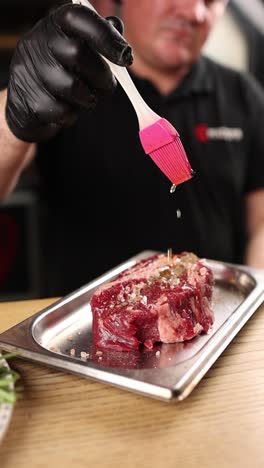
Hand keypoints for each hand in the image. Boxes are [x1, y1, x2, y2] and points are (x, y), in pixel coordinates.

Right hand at [5, 3, 132, 141]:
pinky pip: (63, 111)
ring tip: (86, 99)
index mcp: (54, 25)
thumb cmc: (60, 73)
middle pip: (78, 54)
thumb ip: (98, 37)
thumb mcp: (78, 49)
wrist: (26, 103)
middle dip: (101, 75)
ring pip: (72, 87)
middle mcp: (37, 43)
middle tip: (106, 86)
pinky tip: (67, 109)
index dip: (105, 35)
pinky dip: (72, 116)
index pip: (79, 18)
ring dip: (88, 99)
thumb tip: (117, 26)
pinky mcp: (28, 100)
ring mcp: (29, 71)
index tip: (125, 57)